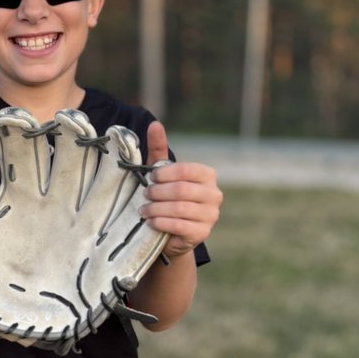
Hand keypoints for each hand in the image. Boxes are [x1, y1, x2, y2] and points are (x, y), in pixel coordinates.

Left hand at [140, 121, 222, 256]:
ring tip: (143, 210)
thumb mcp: (162, 174)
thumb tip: (154, 124)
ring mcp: (211, 215)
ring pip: (180, 208)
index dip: (164, 174)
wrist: (173, 233)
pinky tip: (151, 222)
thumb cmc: (167, 197)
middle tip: (144, 196)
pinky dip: (161, 223)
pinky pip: (180, 226)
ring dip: (157, 209)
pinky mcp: (202, 233)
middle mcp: (214, 194)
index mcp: (207, 175)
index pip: (186, 170)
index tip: (150, 177)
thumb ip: (159, 149)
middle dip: (158, 193)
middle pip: (182, 190)